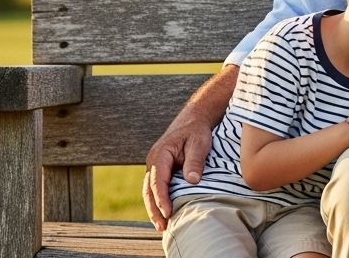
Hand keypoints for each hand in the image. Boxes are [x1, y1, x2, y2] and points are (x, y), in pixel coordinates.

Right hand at [142, 116, 213, 231]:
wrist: (193, 120)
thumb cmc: (196, 131)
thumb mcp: (199, 143)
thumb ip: (195, 161)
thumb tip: (192, 181)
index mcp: (160, 155)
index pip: (158, 181)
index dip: (162, 199)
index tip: (168, 213)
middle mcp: (153, 161)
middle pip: (149, 189)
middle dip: (154, 210)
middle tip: (162, 227)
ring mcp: (154, 166)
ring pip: (150, 191)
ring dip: (154, 209)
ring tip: (162, 227)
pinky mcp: (160, 170)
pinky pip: (156, 188)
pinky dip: (158, 202)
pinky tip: (164, 214)